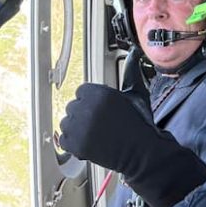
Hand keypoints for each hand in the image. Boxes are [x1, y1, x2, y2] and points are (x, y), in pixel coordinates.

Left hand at [59, 83, 205, 206]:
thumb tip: (134, 54)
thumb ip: (130, 72)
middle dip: (84, 116)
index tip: (101, 111)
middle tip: (101, 124)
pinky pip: (64, 140)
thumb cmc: (139, 124)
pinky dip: (73, 144)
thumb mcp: (136, 94)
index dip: (91, 102)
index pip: (81, 92)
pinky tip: (89, 143)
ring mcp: (80, 127)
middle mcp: (87, 108)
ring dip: (77, 129)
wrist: (141, 152)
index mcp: (99, 93)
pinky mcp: (76, 145)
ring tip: (95, 134)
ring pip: (66, 123)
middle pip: (73, 107)